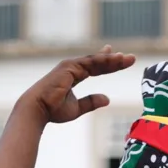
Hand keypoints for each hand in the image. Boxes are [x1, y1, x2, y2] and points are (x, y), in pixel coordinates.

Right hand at [20, 45, 135, 124]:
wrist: (37, 109)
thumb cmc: (53, 110)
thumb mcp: (77, 108)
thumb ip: (91, 102)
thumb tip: (108, 99)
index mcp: (72, 75)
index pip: (93, 66)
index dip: (106, 62)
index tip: (117, 58)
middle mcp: (72, 68)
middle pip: (97, 62)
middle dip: (114, 60)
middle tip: (130, 58)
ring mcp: (71, 66)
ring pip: (96, 61)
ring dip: (113, 59)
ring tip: (128, 59)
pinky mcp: (70, 67)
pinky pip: (91, 62)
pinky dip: (104, 60)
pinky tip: (116, 60)